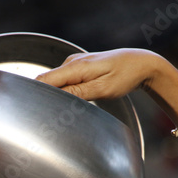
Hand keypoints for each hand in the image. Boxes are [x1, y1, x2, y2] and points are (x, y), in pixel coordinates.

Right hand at [36, 48, 163, 99]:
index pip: (44, 80)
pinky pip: (62, 80)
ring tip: (64, 109)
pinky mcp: (78, 68)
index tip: (36, 109)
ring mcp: (73, 64)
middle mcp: (71, 62)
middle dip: (44, 96)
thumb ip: (78, 92)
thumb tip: (56, 97)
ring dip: (55, 95)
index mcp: (76, 66)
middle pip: (46, 81)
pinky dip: (63, 91)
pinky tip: (72, 100)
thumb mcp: (103, 89)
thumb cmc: (126, 75)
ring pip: (54, 82)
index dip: (36, 94)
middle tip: (51, 115)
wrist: (140, 63)